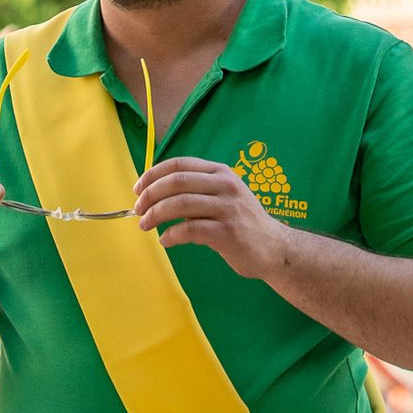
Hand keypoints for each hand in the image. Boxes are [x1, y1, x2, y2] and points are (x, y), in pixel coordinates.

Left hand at [134, 159, 287, 279]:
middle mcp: (225, 186)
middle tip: (137, 209)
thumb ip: (196, 192)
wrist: (274, 248)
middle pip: (176, 182)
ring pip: (180, 204)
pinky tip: (165, 240)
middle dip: (150, 195)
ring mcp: (228, 208)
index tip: (138, 189)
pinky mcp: (228, 232)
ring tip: (145, 225)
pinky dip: (171, 235)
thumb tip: (156, 194)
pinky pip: (189, 230)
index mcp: (221, 173)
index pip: (179, 164)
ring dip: (155, 215)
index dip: (153, 174)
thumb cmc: (242, 223)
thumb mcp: (223, 196)